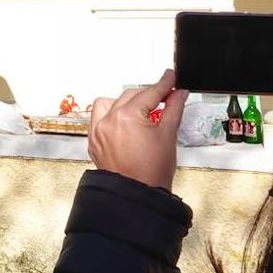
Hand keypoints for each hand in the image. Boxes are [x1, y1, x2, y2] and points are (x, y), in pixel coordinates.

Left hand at [87, 69, 188, 190]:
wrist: (138, 195)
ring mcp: (98, 132)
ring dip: (124, 102)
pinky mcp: (94, 142)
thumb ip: (173, 109)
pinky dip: (111, 115)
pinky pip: (98, 118)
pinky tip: (125, 122)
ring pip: (108, 103)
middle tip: (165, 96)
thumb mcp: (168, 135)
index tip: (171, 78)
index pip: (149, 92)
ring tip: (142, 111)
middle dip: (148, 94)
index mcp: (126, 117)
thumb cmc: (152, 172)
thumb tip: (179, 93)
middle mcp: (107, 121)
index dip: (164, 84)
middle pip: (130, 95)